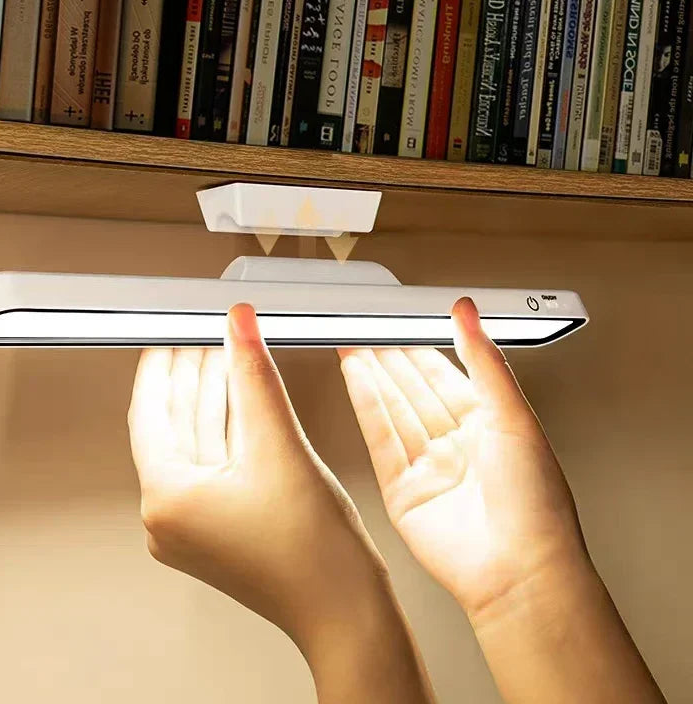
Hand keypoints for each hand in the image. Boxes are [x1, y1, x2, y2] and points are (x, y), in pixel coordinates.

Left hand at [128, 305, 434, 702]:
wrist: (344, 610)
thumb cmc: (314, 556)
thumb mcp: (280, 446)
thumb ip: (255, 377)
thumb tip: (239, 326)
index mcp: (168, 500)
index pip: (151, 412)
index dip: (162, 363)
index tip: (169, 333)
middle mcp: (171, 516)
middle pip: (174, 425)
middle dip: (191, 375)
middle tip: (202, 336)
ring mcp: (194, 525)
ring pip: (197, 443)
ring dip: (212, 398)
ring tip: (224, 357)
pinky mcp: (219, 528)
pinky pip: (214, 464)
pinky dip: (227, 429)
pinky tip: (241, 401)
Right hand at [338, 297, 586, 618]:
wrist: (521, 571)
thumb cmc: (535, 502)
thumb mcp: (512, 415)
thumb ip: (483, 360)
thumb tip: (468, 312)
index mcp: (488, 425)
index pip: (444, 375)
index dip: (419, 346)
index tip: (398, 321)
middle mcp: (456, 445)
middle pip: (413, 390)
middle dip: (388, 358)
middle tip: (363, 328)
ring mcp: (427, 468)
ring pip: (393, 410)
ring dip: (371, 376)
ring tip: (349, 344)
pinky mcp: (402, 491)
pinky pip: (380, 440)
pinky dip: (367, 406)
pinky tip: (355, 378)